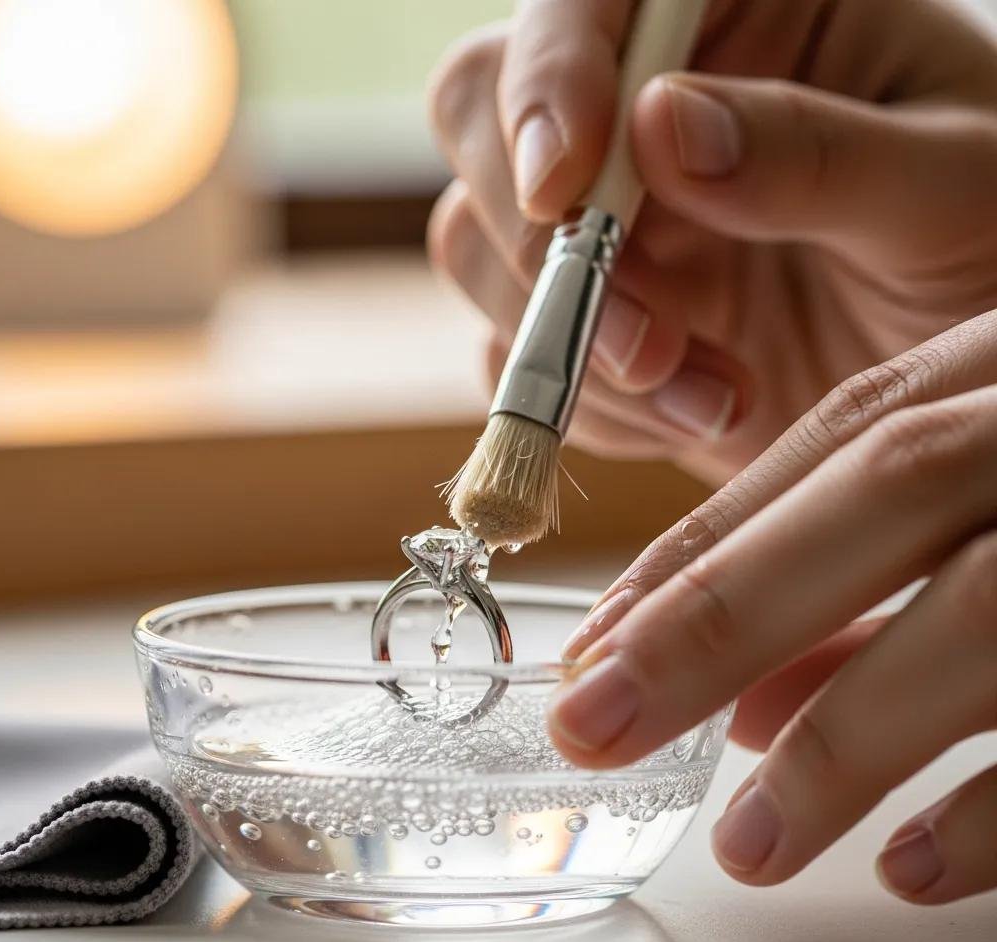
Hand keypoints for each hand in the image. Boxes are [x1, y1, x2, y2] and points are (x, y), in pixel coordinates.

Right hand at [427, 0, 996, 483]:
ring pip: (481, 253)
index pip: (584, 2)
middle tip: (646, 341)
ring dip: (574, 348)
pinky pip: (515, 360)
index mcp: (739, 18)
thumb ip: (814, 152)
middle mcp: (643, 116)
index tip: (563, 185)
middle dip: (543, 244)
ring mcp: (606, 226)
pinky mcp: (588, 325)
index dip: (545, 79)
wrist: (955, 396)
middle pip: (479, 120)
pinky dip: (590, 410)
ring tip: (715, 398)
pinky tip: (697, 416)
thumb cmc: (989, 260)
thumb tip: (661, 128)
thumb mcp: (947, 191)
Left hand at [548, 309, 996, 903]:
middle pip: (877, 497)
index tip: (593, 648)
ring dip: (851, 738)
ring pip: (992, 610)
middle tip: (590, 729)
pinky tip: (916, 869)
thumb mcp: (992, 470)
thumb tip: (748, 695)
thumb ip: (873, 562)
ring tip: (747, 844)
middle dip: (715, 619)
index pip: (819, 445)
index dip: (697, 548)